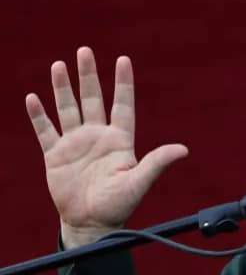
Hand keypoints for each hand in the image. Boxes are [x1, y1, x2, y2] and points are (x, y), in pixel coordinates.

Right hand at [25, 47, 188, 248]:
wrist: (92, 224)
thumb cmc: (119, 205)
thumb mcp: (139, 182)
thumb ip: (157, 162)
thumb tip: (183, 150)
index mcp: (119, 140)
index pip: (122, 104)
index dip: (122, 82)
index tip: (123, 59)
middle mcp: (97, 136)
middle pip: (93, 99)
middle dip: (88, 76)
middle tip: (84, 51)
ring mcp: (76, 144)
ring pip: (68, 109)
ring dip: (63, 87)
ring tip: (59, 65)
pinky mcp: (56, 156)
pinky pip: (45, 131)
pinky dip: (39, 115)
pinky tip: (33, 98)